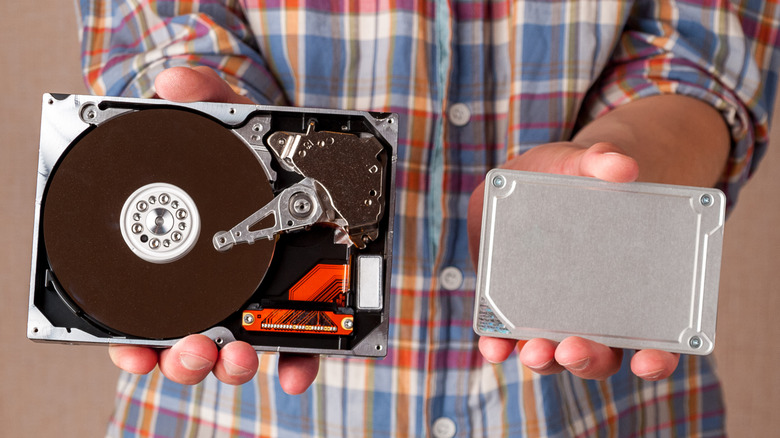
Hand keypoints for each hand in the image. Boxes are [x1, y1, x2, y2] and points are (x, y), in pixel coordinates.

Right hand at [109, 66, 318, 393]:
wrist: (305, 155)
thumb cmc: (255, 145)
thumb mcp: (228, 117)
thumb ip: (202, 98)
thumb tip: (173, 83)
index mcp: (186, 258)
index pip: (149, 312)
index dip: (136, 341)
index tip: (135, 350)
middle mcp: (217, 290)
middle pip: (190, 343)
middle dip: (186, 358)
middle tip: (191, 349)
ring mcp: (259, 301)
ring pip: (236, 352)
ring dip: (229, 364)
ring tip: (234, 354)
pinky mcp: (303, 306)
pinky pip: (296, 347)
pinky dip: (294, 363)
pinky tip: (292, 372)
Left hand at [467, 141, 679, 380]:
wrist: (534, 176)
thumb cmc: (573, 176)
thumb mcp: (585, 163)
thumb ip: (601, 161)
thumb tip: (623, 166)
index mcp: (628, 291)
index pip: (654, 341)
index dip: (657, 360)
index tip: (651, 359)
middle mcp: (594, 314)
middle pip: (600, 356)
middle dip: (587, 358)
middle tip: (573, 348)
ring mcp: (554, 315)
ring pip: (555, 354)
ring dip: (544, 358)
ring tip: (531, 350)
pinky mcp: (516, 306)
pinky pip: (510, 338)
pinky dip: (502, 345)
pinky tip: (494, 344)